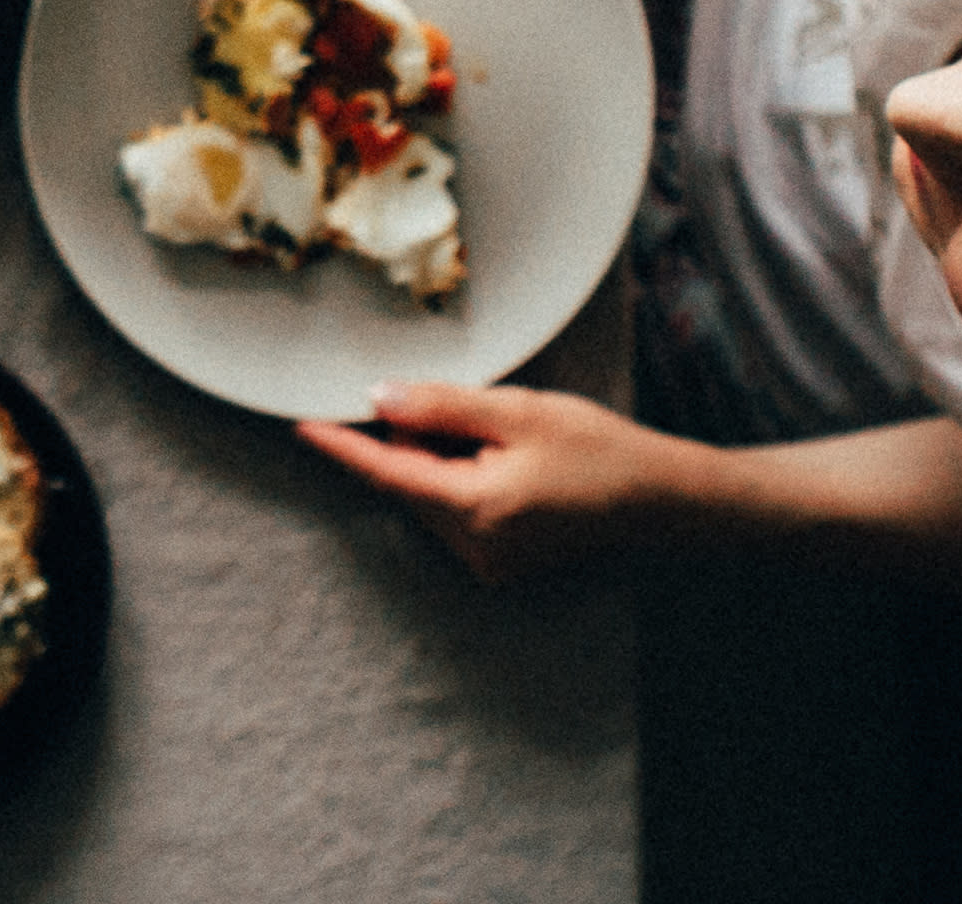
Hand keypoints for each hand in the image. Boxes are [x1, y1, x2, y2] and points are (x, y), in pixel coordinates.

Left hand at [297, 380, 684, 577]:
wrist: (659, 499)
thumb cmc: (596, 449)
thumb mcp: (517, 411)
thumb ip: (441, 407)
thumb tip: (377, 399)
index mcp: (474, 510)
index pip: (387, 473)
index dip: (341, 447)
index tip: (301, 425)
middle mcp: (475, 549)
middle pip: (410, 483)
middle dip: (414, 440)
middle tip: (464, 407)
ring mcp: (489, 562)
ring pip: (431, 496)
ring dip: (440, 459)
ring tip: (501, 435)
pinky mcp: (502, 561)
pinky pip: (456, 511)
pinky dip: (460, 478)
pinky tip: (502, 458)